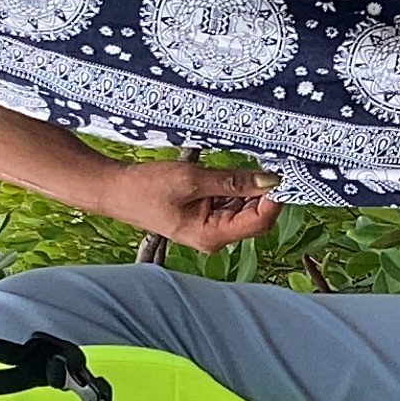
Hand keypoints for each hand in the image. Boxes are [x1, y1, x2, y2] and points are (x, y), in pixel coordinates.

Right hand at [81, 152, 281, 247]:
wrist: (116, 190)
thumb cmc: (147, 187)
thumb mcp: (193, 179)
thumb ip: (233, 181)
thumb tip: (269, 179)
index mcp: (213, 236)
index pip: (259, 222)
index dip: (274, 198)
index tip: (283, 173)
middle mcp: (215, 238)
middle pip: (255, 217)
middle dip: (264, 192)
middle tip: (269, 162)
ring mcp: (210, 228)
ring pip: (244, 209)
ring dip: (248, 188)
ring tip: (247, 163)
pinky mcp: (205, 217)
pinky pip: (229, 204)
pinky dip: (234, 189)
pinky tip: (230, 173)